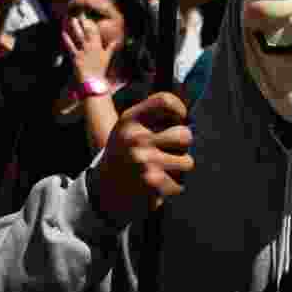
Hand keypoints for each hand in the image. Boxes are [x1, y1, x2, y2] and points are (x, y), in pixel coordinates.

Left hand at [62, 15, 118, 82]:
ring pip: (79, 36)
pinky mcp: (76, 57)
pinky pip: (71, 47)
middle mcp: (91, 47)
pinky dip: (67, 40)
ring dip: (76, 27)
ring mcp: (83, 51)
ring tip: (72, 19)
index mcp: (99, 46)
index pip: (95, 32)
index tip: (87, 17)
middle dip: (84, 22)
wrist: (94, 80)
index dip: (91, 24)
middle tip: (80, 14)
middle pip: (87, 32)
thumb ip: (111, 48)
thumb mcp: (107, 57)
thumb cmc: (100, 69)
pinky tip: (64, 33)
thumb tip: (115, 41)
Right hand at [95, 93, 193, 227]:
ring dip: (178, 168)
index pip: (165, 100)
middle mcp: (136, 138)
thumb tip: (188, 116)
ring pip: (187, 162)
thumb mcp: (128, 127)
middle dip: (182, 146)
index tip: (180, 118)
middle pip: (185, 135)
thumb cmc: (124, 154)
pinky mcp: (152, 184)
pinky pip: (180, 183)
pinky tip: (157, 184)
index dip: (179, 109)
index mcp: (131, 119)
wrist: (103, 190)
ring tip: (160, 169)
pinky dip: (172, 186)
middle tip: (167, 151)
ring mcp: (145, 161)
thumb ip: (154, 115)